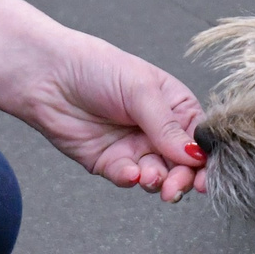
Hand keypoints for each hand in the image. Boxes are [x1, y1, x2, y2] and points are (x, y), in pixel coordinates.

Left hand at [21, 35, 207, 202]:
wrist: (47, 76)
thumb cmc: (97, 67)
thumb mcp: (140, 89)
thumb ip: (167, 125)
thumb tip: (195, 156)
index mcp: (175, 106)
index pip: (200, 138)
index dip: (206, 158)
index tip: (207, 175)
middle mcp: (158, 130)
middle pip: (183, 164)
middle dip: (184, 178)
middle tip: (179, 186)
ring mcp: (134, 147)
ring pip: (158, 176)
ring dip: (159, 181)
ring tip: (151, 177)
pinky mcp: (110, 163)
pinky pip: (127, 178)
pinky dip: (131, 180)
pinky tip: (130, 173)